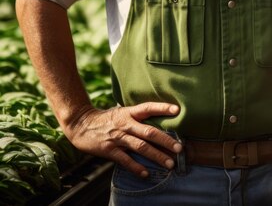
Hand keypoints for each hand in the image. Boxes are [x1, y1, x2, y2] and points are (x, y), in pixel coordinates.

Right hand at [65, 102, 181, 176]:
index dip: (162, 108)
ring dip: (156, 156)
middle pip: (149, 132)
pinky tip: (146, 174)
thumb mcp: (121, 112)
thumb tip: (156, 117)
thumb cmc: (106, 118)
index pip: (148, 107)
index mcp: (129, 112)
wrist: (81, 125)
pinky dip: (136, 168)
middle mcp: (125, 124)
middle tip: (179, 148)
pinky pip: (125, 160)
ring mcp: (118, 137)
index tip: (177, 110)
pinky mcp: (110, 150)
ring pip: (140, 147)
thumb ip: (137, 115)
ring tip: (170, 163)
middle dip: (165, 140)